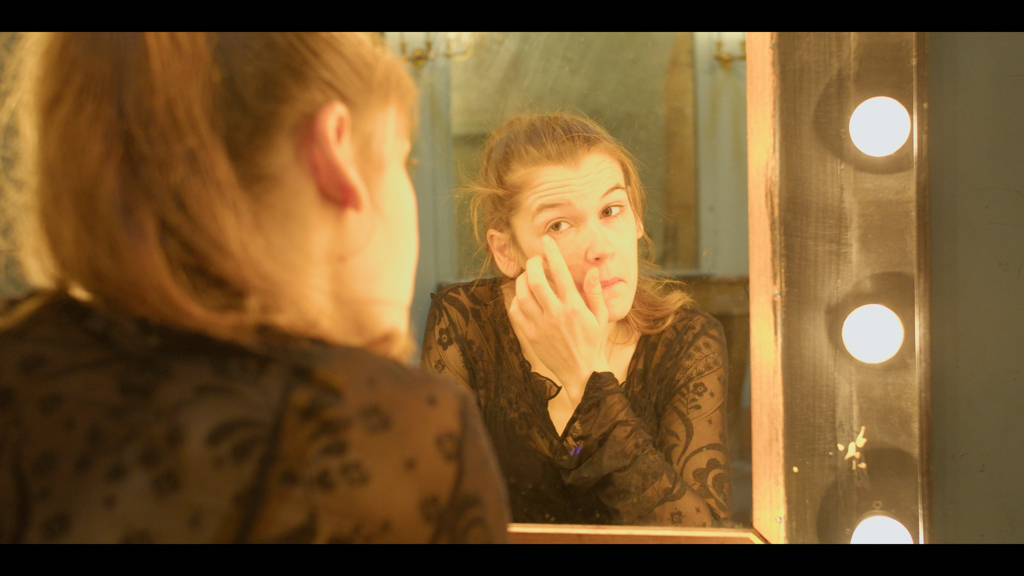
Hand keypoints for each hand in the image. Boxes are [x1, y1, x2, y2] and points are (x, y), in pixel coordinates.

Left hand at [507, 236, 610, 403]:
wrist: (581, 372)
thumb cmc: (592, 341)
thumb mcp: (600, 317)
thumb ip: (595, 293)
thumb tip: (591, 271)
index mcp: (574, 307)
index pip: (560, 273)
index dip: (552, 254)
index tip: (546, 241)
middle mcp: (555, 314)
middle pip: (536, 281)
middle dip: (533, 264)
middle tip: (535, 259)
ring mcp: (540, 326)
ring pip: (522, 296)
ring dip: (522, 281)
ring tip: (528, 276)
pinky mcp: (530, 336)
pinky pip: (516, 312)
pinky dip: (516, 300)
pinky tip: (523, 296)